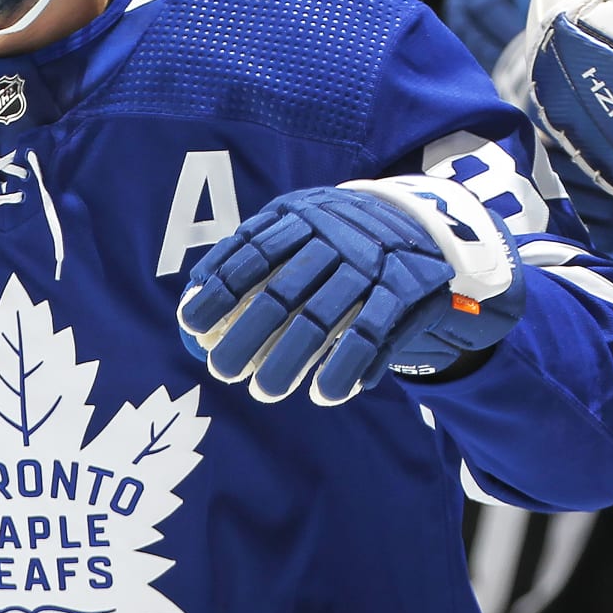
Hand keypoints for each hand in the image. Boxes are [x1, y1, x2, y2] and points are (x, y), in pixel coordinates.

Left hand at [178, 175, 525, 403]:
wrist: (423, 222)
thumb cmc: (338, 231)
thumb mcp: (299, 220)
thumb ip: (251, 247)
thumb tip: (193, 291)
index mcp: (302, 219)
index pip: (252, 256)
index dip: (219, 291)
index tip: (190, 324)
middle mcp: (334, 241)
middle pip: (282, 294)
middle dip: (247, 336)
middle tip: (222, 370)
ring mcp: (369, 267)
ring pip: (321, 320)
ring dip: (290, 361)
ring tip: (264, 392)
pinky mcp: (402, 294)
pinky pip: (369, 336)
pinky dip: (344, 368)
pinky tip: (323, 394)